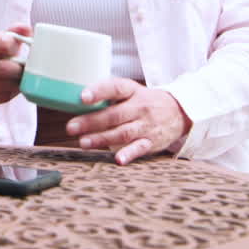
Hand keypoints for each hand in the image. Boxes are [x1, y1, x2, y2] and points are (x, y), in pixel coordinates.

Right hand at [0, 23, 31, 117]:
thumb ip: (12, 34)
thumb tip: (27, 29)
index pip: (4, 43)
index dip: (15, 48)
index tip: (15, 51)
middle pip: (7, 68)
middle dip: (19, 68)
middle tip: (23, 67)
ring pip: (7, 84)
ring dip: (17, 82)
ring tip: (16, 77)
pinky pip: (5, 97)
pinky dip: (12, 92)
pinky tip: (10, 87)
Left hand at [64, 79, 192, 164]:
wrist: (178, 111)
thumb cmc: (143, 101)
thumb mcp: (130, 91)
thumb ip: (107, 96)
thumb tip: (73, 101)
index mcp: (132, 91)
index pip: (115, 88)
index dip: (98, 92)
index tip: (82, 97)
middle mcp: (140, 107)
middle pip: (114, 115)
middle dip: (91, 122)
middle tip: (71, 127)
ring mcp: (146, 126)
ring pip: (122, 133)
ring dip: (102, 139)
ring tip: (83, 142)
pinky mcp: (152, 142)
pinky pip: (140, 149)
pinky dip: (129, 154)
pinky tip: (118, 159)